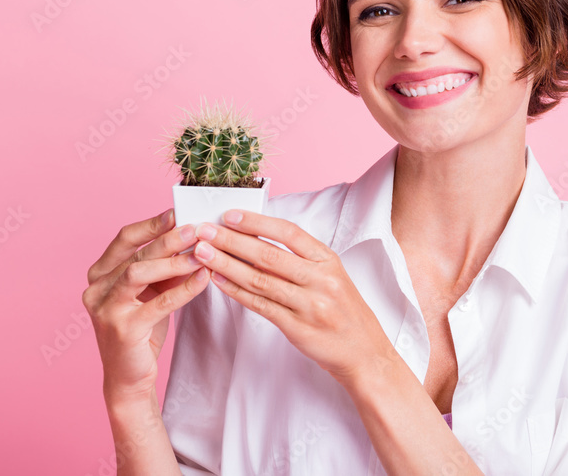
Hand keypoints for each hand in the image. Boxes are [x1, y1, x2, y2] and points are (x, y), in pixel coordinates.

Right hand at [82, 208, 210, 403]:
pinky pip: (158, 303)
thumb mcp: (152, 292)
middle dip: (168, 239)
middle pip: (136, 254)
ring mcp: (106, 309)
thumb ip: (166, 267)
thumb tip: (192, 238)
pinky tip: (203, 279)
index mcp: (100, 274)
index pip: (124, 238)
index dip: (151, 224)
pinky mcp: (123, 329)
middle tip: (196, 228)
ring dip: (174, 261)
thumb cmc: (142, 329)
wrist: (129, 377)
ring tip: (201, 253)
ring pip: (139, 273)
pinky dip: (184, 289)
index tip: (177, 212)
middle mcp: (96, 288)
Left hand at [192, 209, 396, 386]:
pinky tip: (218, 280)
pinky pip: (260, 305)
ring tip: (202, 253)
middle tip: (204, 230)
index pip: (288, 233)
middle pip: (268, 255)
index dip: (256, 222)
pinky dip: (236, 291)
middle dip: (232, 241)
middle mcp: (320, 280)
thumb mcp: (332, 275)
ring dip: (227, 264)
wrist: (364, 352)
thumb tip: (257, 238)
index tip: (229, 215)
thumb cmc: (344, 310)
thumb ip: (301, 258)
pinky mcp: (297, 328)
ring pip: (260, 280)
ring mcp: (309, 305)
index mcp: (328, 260)